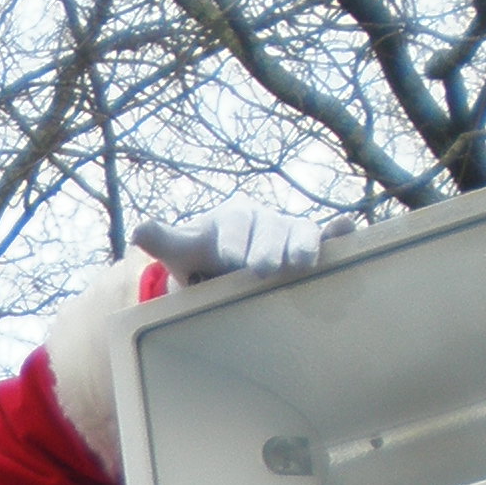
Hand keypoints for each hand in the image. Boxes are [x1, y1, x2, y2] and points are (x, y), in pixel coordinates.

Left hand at [128, 202, 352, 284]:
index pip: (232, 223)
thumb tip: (139, 229)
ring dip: (301, 244)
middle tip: (261, 268)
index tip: (229, 258)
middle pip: (267, 228)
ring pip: (299, 230)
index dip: (232, 239)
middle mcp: (263, 219)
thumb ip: (165, 240)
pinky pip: (324, 235)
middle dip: (265, 247)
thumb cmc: (203, 258)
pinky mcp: (308, 244)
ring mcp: (288, 230)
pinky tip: (346, 230)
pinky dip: (336, 234)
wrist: (225, 266)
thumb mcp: (183, 250)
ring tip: (300, 263)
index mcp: (231, 216)